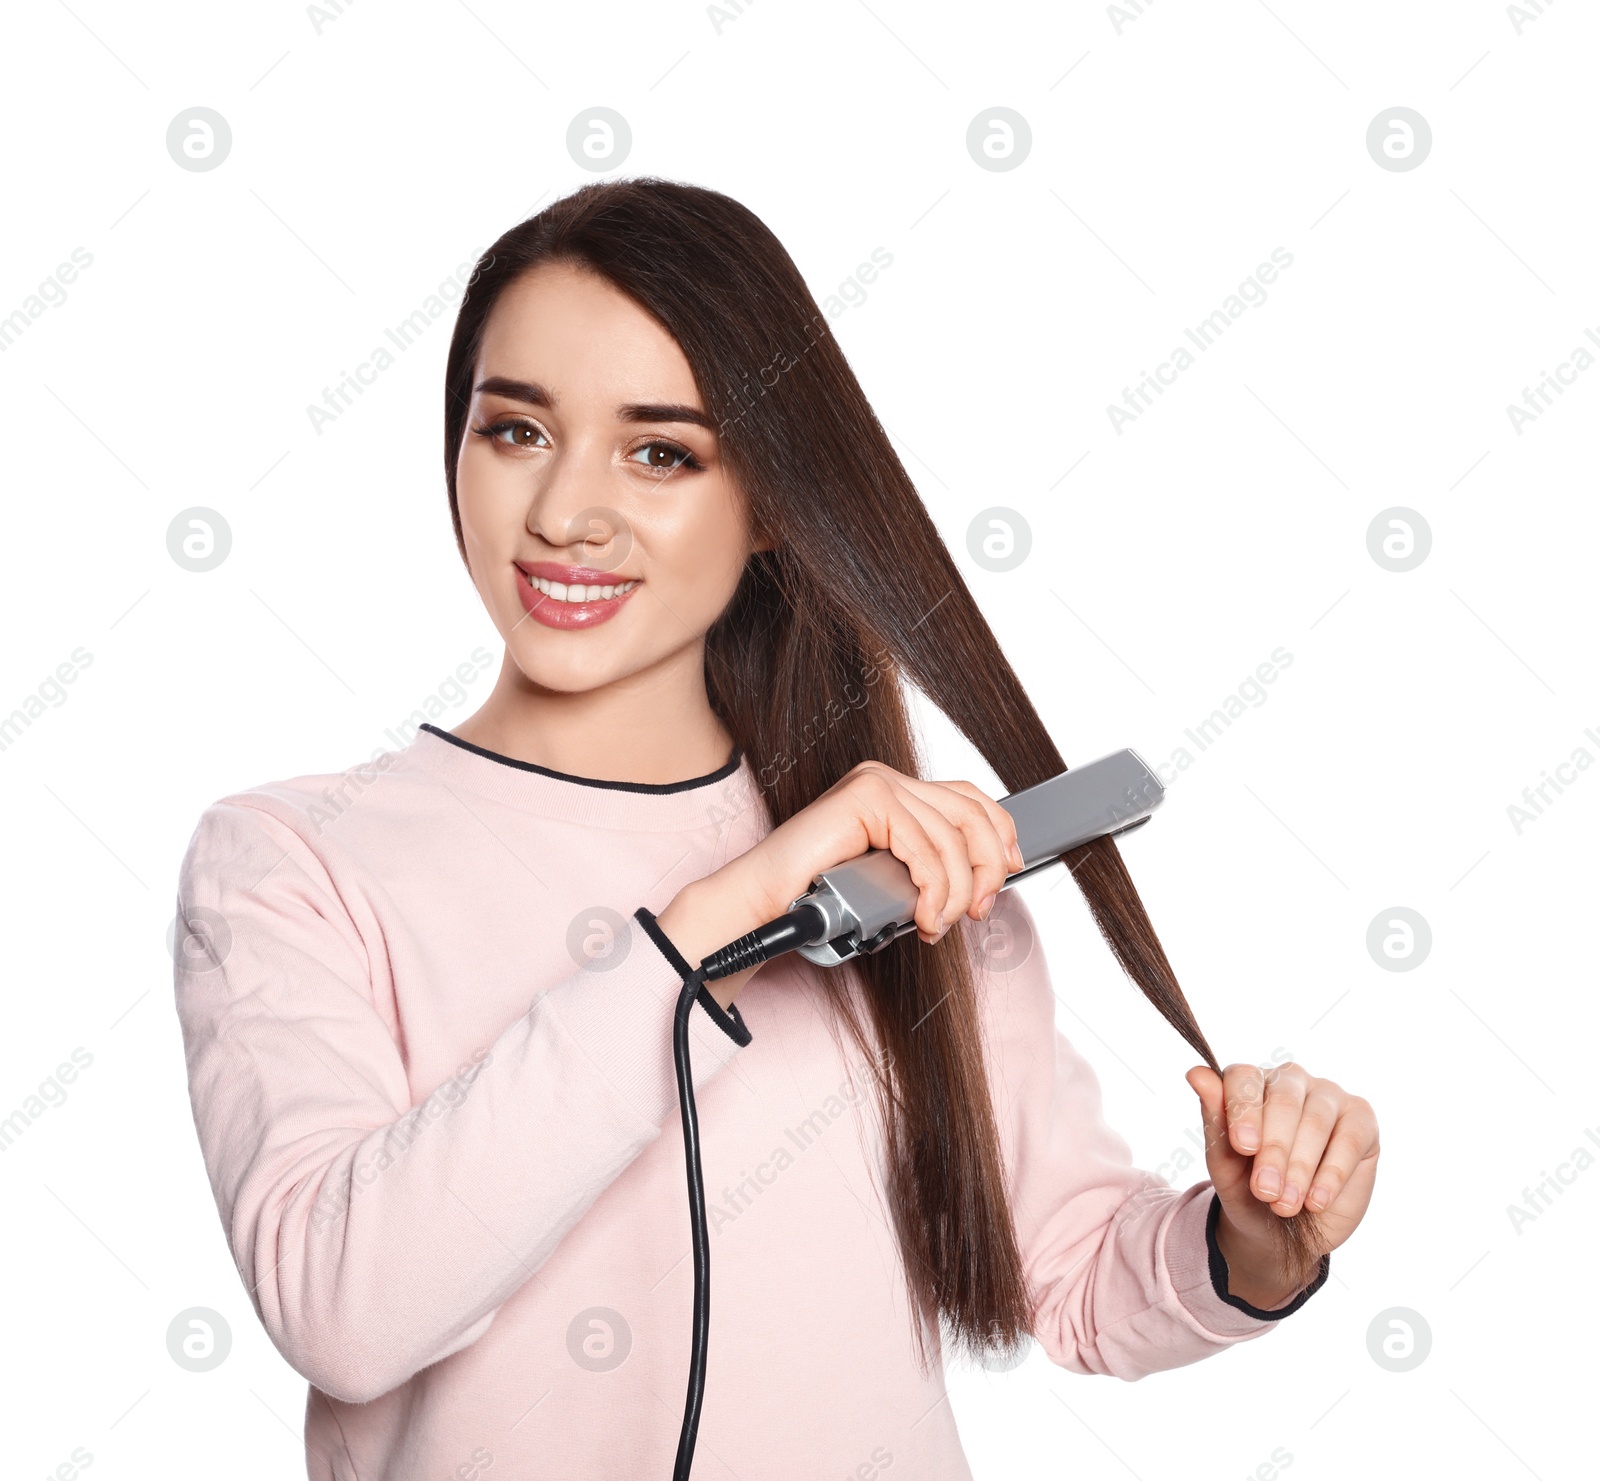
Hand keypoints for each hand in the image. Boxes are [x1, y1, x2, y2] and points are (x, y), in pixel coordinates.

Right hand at [656, 760, 1024, 1006]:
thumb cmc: (823, 899)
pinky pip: (925, 849)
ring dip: (956, 893)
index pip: (970, 799)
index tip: (1011, 871)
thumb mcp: (893, 881)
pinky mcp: (866, 798)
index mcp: (896, 792)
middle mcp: (888, 780)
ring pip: (952, 837)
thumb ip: (929, 868)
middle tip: (978, 911)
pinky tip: (922, 916)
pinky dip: (933, 890)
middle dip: (988, 867)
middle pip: (971, 813)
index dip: (1001, 833)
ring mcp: (876, 784)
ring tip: (936, 924)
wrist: (768, 905)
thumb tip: (986, 876)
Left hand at [1185, 1061, 1378, 1306]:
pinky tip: (1316, 1201)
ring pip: (1315, 1122)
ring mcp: (1328, 1096)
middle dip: (1274, 1151)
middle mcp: (1290, 1080)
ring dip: (1300, 1169)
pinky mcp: (1361, 1120)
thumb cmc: (1248, 1189)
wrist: (1282, 1233)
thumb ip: (1214, 1121)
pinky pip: (1349, 1140)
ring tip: (1286, 1204)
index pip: (1244, 1077)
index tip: (1243, 1148)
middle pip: (1283, 1102)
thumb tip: (1195, 1073)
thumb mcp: (1225, 1165)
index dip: (1243, 1110)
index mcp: (1250, 1083)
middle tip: (1265, 1192)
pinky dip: (1332, 1175)